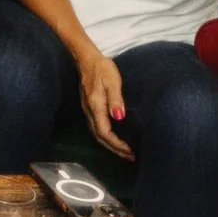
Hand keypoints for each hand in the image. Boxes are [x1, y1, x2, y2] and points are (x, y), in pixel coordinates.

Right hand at [76, 46, 132, 160]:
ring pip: (98, 134)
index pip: (105, 132)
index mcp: (95, 107)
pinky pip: (98, 127)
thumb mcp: (112, 81)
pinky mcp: (90, 107)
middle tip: (131, 157)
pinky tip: (116, 136)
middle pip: (100, 137)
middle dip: (115, 149)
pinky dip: (107, 136)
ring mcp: (88, 110)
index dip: (117, 144)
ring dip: (111, 145)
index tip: (131, 151)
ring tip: (125, 151)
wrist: (86, 59)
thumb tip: (119, 117)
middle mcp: (90, 112)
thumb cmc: (102, 69)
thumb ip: (115, 99)